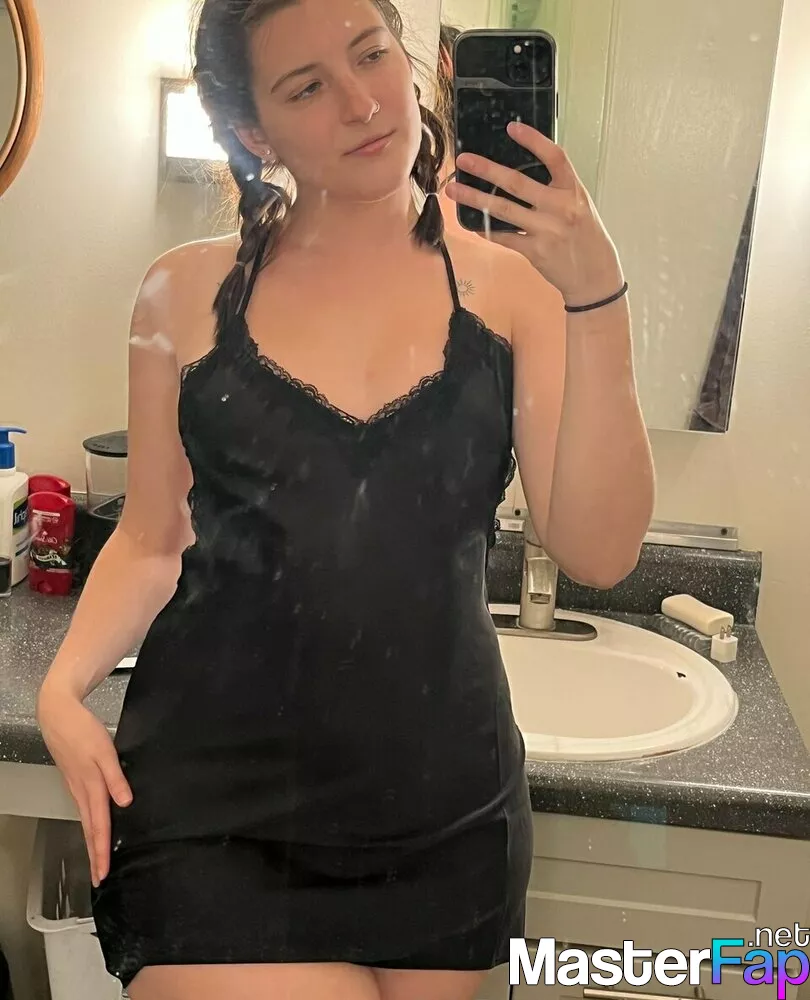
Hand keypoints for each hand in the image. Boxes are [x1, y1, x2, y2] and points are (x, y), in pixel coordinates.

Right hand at [36, 682, 132, 886]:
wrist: (59, 714)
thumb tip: (125, 803)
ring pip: (87, 820)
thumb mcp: (105, 751)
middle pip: (90, 829)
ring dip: (93, 841)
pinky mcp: (76, 779)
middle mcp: (82, 791)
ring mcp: (77, 786)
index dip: (102, 850)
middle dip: (96, 854)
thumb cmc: (83, 730)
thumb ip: (116, 777)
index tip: (104, 872)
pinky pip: (84, 808)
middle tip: (100, 878)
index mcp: (91, 787)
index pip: (99, 825)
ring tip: (98, 860)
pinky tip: (94, 827)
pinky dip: (90, 823)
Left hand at [445, 122, 624, 306]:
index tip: (512, 128)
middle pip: (517, 183)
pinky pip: (504, 237)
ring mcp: (546, 230)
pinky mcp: (535, 252)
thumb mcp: (580, 205)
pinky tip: (472, 222)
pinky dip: (486, 229)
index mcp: (573, 191)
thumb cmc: (586, 237)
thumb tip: (520, 173)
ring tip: (454, 189)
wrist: (595, 276)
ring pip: (503, 210)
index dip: (534, 140)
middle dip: (487, 170)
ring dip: (475, 198)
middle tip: (464, 160)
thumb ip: (556, 189)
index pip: (555, 157)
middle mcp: (560, 208)